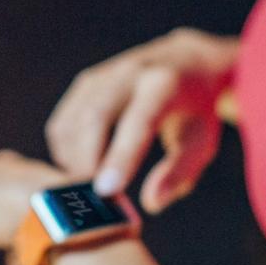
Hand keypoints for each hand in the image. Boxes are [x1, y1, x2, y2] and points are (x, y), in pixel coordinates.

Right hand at [44, 27, 238, 213]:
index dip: (121, 157)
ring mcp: (104, 75)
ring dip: (73, 160)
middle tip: (94, 200)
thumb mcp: (201, 141)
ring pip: (72, 121)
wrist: (185, 61)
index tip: (106, 191)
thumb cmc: (196, 110)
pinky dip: (66, 152)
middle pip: (94, 117)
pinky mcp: (86, 83)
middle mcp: (130, 73)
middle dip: (87, 162)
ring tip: (93, 185)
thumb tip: (152, 203)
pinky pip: (63, 122)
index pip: (139, 121)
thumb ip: (178, 172)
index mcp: (165, 84)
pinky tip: (85, 167)